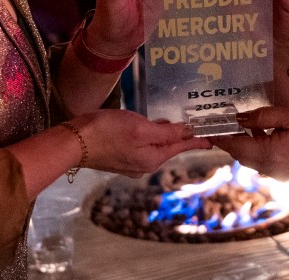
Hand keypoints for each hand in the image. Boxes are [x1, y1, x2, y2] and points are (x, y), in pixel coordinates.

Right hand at [74, 109, 211, 177]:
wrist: (74, 141)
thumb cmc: (108, 131)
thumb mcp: (142, 128)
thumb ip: (167, 132)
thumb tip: (188, 132)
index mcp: (153, 159)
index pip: (181, 146)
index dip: (198, 139)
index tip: (213, 138)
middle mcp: (144, 165)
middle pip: (169, 147)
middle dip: (182, 136)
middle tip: (196, 124)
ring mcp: (130, 163)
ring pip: (155, 146)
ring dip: (166, 135)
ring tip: (176, 123)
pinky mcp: (119, 156)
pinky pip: (142, 145)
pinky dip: (150, 135)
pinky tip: (149, 125)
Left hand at [210, 106, 288, 179]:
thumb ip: (261, 117)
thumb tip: (238, 118)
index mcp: (269, 155)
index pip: (234, 146)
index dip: (217, 136)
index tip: (203, 127)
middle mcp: (270, 168)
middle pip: (239, 155)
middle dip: (227, 139)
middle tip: (217, 122)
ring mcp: (279, 173)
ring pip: (250, 158)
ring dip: (241, 143)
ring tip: (233, 124)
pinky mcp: (286, 171)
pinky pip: (263, 160)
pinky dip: (255, 147)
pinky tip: (257, 132)